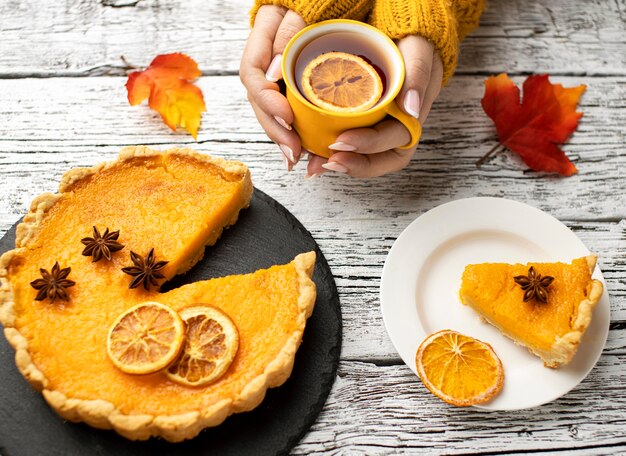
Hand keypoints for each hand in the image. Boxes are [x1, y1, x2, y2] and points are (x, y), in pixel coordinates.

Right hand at [240, 5, 305, 170]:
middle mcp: (264, 61)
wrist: (331, 0)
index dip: (267, 100)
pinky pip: (285, 111)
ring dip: (281, 137)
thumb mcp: (302, 10)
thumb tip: (272, 75)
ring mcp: (274, 75)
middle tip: (294, 151)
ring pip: (270, 110)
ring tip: (295, 159)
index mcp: (261, 39)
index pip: (252, 74)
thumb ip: (287, 36)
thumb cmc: (319, 0)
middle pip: (259, 101)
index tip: (287, 116)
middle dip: (275, 129)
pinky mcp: (290, 86)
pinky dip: (293, 132)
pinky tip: (301, 151)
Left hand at [307, 35, 442, 177]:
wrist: (398, 28)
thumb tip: (410, 109)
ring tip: (315, 163)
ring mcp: (381, 124)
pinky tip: (314, 152)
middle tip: (326, 160)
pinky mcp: (364, 119)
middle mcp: (399, 124)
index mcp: (413, 112)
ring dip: (342, 162)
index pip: (395, 141)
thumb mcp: (418, 48)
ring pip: (365, 156)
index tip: (342, 141)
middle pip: (381, 158)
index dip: (369, 146)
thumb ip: (418, 74)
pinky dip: (333, 149)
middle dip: (353, 163)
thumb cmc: (411, 38)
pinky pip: (350, 142)